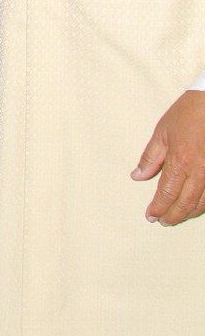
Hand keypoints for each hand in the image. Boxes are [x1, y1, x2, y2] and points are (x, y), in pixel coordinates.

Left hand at [132, 89, 204, 224]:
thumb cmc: (189, 113)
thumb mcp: (163, 132)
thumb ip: (151, 156)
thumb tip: (137, 175)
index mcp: (180, 162)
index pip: (166, 194)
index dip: (158, 208)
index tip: (151, 216)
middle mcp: (199, 172)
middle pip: (185, 203)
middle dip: (172, 215)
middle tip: (162, 222)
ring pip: (203, 203)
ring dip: (189, 213)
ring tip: (178, 217)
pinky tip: (198, 206)